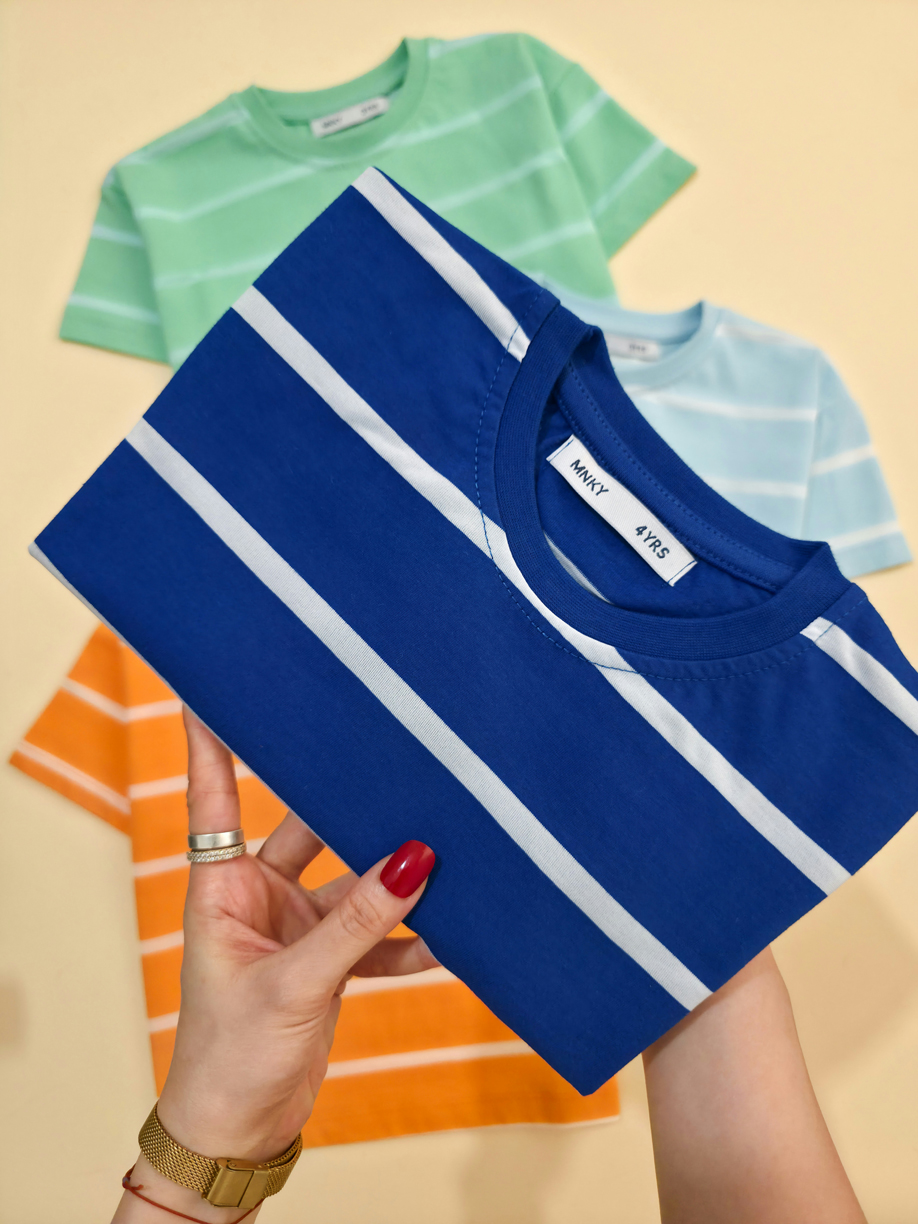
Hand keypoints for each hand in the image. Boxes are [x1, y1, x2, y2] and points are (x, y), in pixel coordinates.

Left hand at [153, 708, 436, 1161]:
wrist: (240, 1133)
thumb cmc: (230, 1057)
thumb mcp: (295, 983)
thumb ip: (359, 923)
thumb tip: (417, 860)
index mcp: (222, 886)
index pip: (216, 795)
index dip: (215, 740)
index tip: (215, 683)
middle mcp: (260, 894)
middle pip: (307, 826)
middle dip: (347, 801)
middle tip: (390, 755)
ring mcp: (299, 926)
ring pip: (356, 879)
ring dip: (395, 876)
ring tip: (446, 847)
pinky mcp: (331, 960)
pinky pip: (378, 932)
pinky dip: (411, 935)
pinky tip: (451, 933)